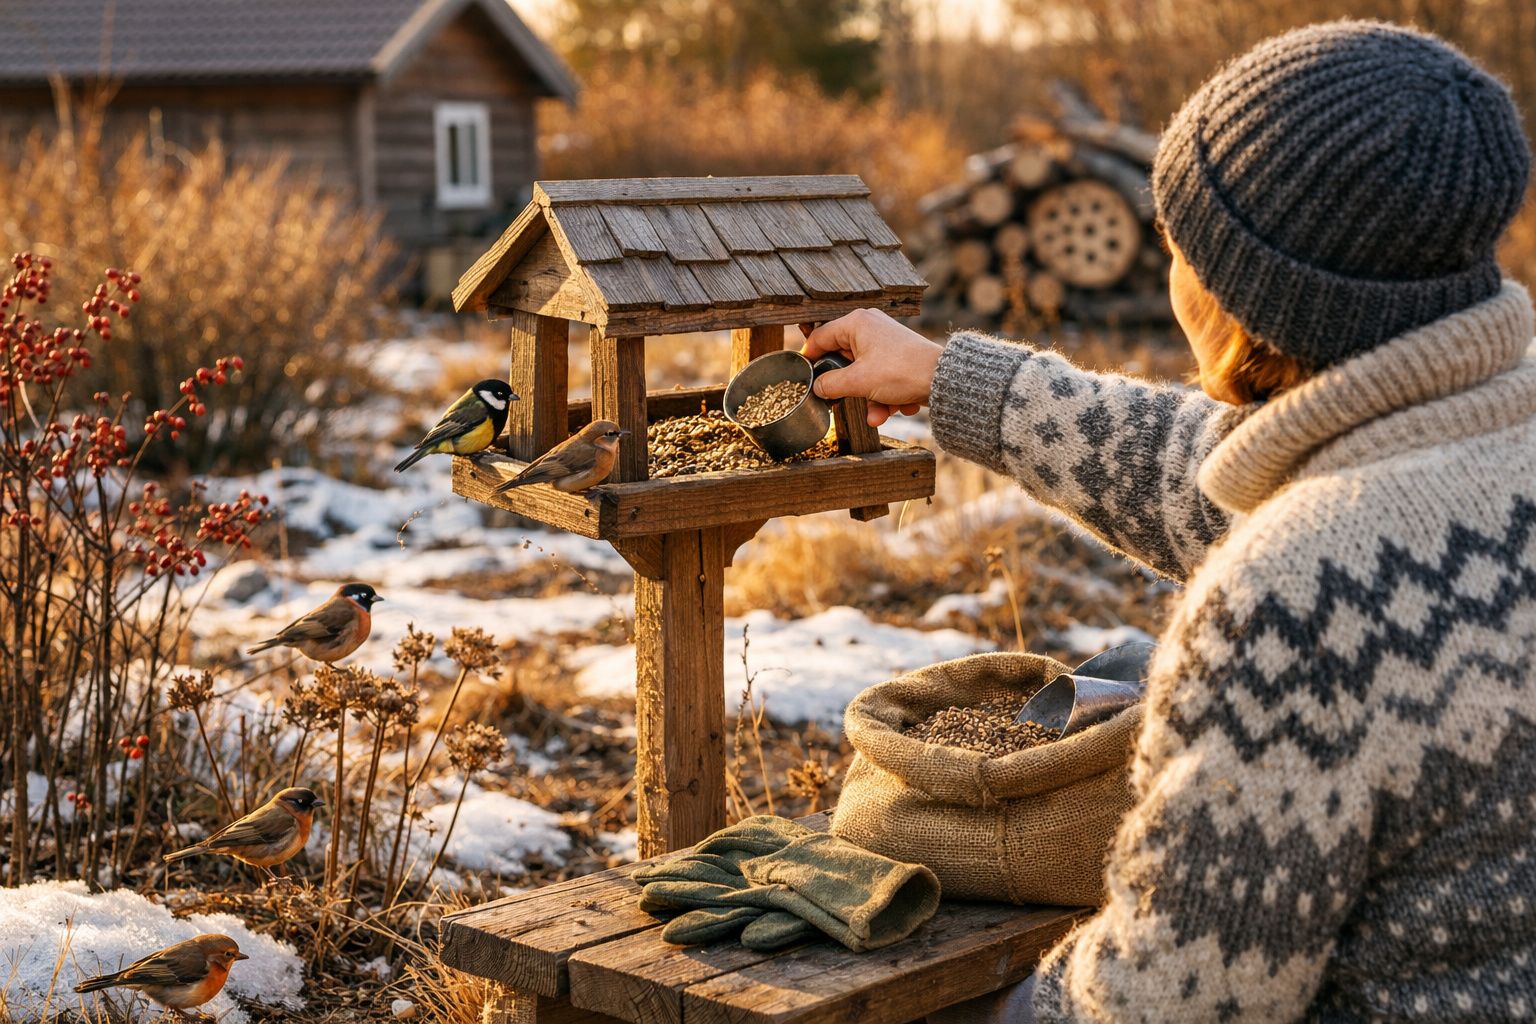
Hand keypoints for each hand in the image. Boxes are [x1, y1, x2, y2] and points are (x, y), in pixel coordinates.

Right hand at [799, 309, 941, 426]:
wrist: (943, 380)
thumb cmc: (901, 372)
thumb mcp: (858, 381)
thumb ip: (830, 384)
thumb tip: (816, 387)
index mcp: (856, 323)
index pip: (820, 337)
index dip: (809, 358)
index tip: (802, 376)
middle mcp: (870, 327)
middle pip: (843, 360)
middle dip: (848, 388)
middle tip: (843, 401)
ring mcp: (885, 342)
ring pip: (863, 374)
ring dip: (870, 399)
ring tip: (879, 414)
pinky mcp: (897, 357)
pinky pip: (881, 378)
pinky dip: (886, 396)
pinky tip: (898, 406)